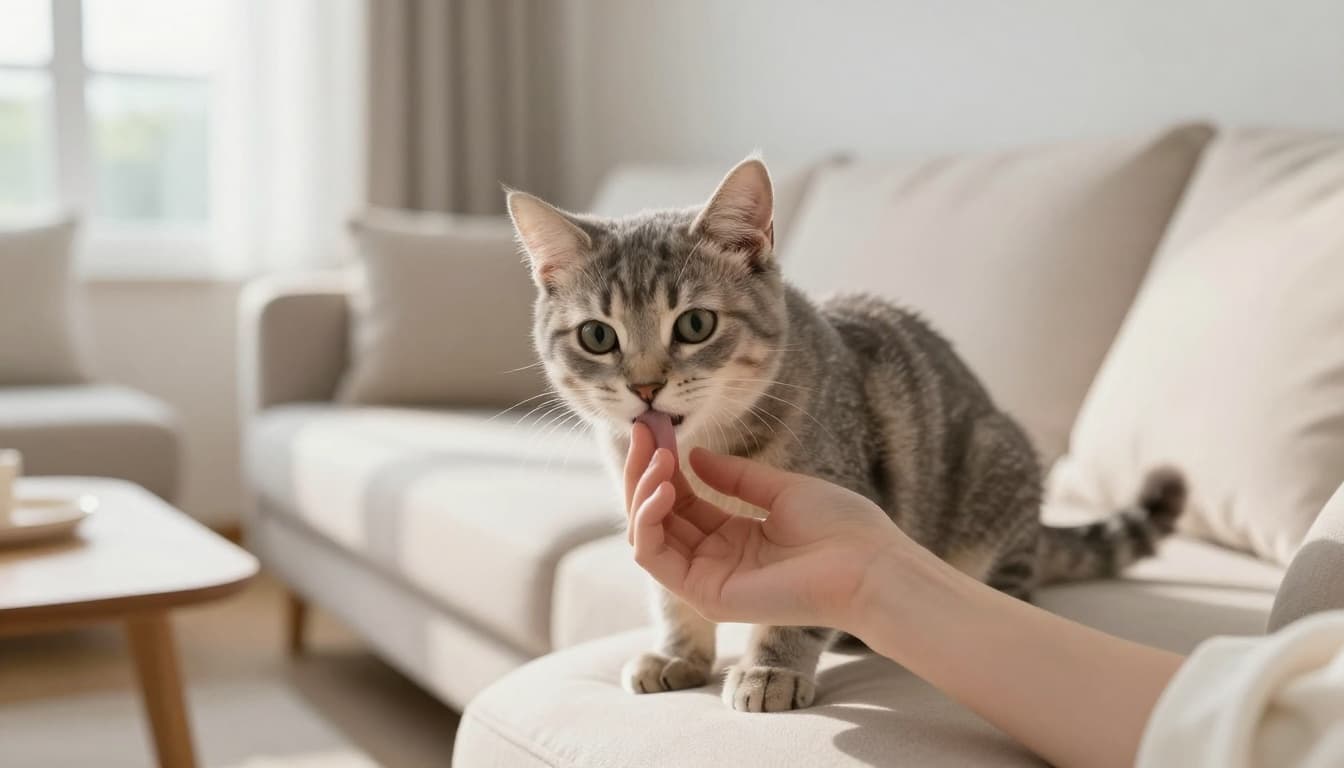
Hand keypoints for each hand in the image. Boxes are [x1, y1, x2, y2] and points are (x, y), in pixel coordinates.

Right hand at [623, 423, 914, 630]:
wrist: (869, 565)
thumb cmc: (840, 528)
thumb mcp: (781, 489)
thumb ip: (736, 476)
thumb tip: (694, 455)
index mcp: (734, 537)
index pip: (680, 499)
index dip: (663, 463)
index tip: (655, 425)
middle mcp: (715, 560)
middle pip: (656, 514)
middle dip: (643, 469)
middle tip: (643, 429)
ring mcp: (707, 579)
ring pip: (646, 534)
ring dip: (642, 490)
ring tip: (659, 458)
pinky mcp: (704, 594)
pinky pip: (653, 556)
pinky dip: (648, 519)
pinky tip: (665, 486)